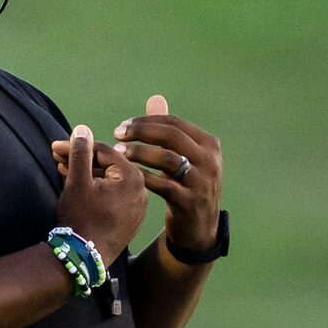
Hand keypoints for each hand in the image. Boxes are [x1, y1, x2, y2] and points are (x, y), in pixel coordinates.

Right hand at [53, 123, 148, 259]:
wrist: (84, 258)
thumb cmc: (81, 218)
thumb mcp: (78, 181)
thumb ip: (81, 152)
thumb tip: (82, 129)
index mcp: (132, 176)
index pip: (103, 151)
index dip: (77, 147)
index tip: (56, 147)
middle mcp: (141, 190)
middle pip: (107, 165)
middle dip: (81, 160)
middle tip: (57, 156)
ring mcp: (137, 207)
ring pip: (109, 181)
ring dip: (86, 174)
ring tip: (62, 170)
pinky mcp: (130, 220)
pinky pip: (113, 197)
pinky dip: (97, 190)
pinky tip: (78, 187)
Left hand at [114, 95, 222, 255]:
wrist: (198, 228)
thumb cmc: (185, 186)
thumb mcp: (182, 157)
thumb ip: (168, 129)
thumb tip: (155, 98)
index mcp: (209, 144)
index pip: (174, 124)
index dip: (146, 122)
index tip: (122, 126)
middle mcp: (210, 161)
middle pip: (171, 136)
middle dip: (141, 132)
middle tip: (117, 134)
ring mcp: (202, 182)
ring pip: (167, 158)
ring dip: (139, 153)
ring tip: (118, 153)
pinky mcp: (191, 202)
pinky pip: (163, 185)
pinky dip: (144, 177)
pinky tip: (127, 174)